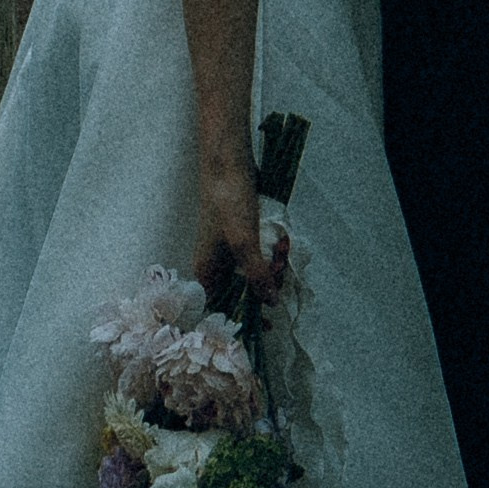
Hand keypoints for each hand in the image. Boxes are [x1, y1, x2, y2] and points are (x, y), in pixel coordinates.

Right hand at [195, 152, 284, 308]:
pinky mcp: (242, 236)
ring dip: (271, 269)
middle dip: (264, 287)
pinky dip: (271, 255)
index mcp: (206, 271)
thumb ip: (256, 275)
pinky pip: (258, 257)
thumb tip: (269, 304)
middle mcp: (214, 265)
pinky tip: (281, 244)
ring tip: (283, 251)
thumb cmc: (228, 202)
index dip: (240, 320)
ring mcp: (228, 250)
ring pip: (253, 274)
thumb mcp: (243, 242)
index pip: (219, 309)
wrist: (228, 163)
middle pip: (241, 293)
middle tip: (279, 271)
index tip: (265, 324)